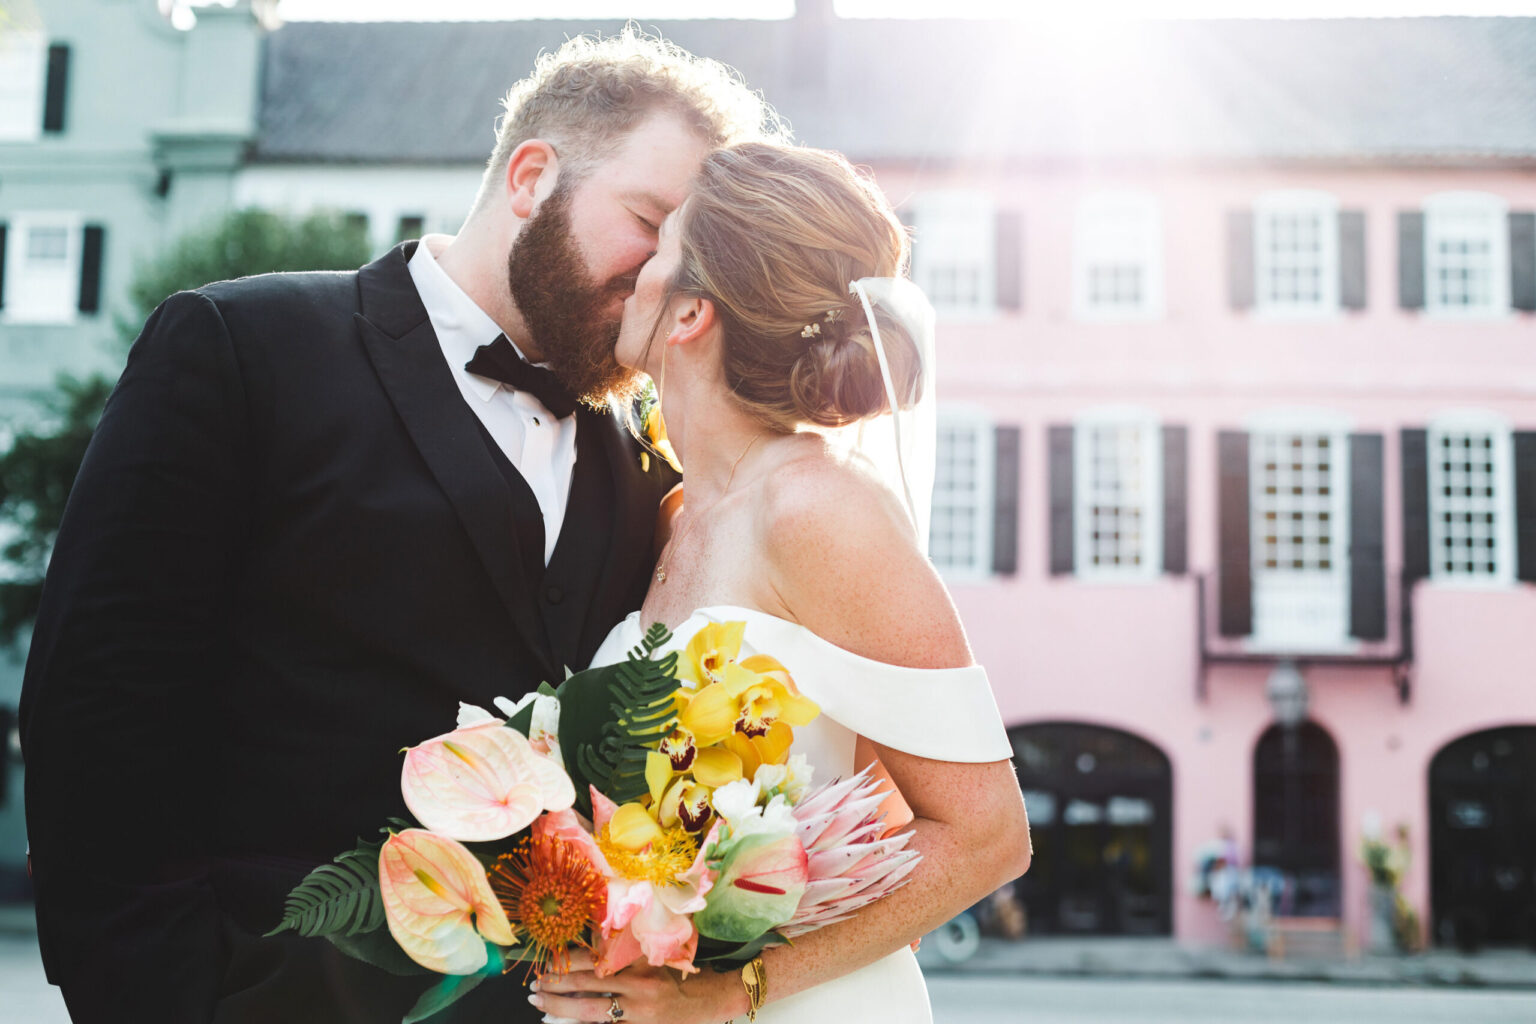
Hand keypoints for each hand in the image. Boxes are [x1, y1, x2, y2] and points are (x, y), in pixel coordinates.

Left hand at [530, 950, 742, 1023]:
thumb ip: (622, 952)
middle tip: (534, 985)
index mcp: (640, 959)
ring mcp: (638, 1011)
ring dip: (560, 1008)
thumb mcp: (651, 955)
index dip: (567, 960)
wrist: (703, 1003)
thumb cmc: (673, 975)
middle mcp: (638, 983)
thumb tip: (585, 950)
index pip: (596, 957)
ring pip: (591, 1010)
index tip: (547, 961)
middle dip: (556, 985)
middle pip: (588, 983)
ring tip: (540, 1004)